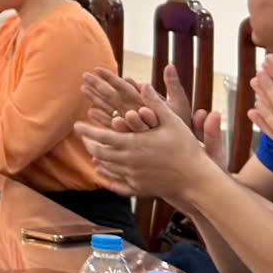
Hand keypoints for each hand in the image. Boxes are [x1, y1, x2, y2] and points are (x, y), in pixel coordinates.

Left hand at [74, 73, 214, 199]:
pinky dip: (106, 175)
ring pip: (105, 167)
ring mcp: (131, 177)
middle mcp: (128, 162)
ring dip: (96, 157)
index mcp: (133, 144)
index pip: (101, 136)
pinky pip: (115, 183)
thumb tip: (143, 84)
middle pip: (98, 153)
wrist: (196, 179)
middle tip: (83, 136)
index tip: (76, 125)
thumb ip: (155, 103)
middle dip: (88, 143)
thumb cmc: (186, 148)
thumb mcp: (172, 121)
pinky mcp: (137, 189)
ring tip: (92, 149)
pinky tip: (103, 171)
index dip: (87, 131)